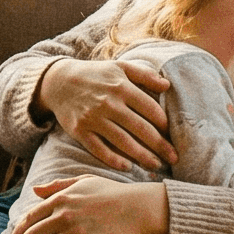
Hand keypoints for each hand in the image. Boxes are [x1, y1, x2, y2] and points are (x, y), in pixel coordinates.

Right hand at [36, 57, 175, 168]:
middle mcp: (109, 103)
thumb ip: (145, 75)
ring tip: (156, 165)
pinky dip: (114, 160)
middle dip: (160, 146)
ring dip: (142, 157)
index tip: (173, 135)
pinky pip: (99, 150)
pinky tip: (127, 167)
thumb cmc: (95, 74)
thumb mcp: (120, 67)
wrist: (59, 82)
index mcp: (122, 86)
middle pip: (141, 129)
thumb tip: (167, 85)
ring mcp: (93, 118)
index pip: (150, 109)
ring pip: (123, 142)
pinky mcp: (80, 131)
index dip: (165, 124)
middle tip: (174, 158)